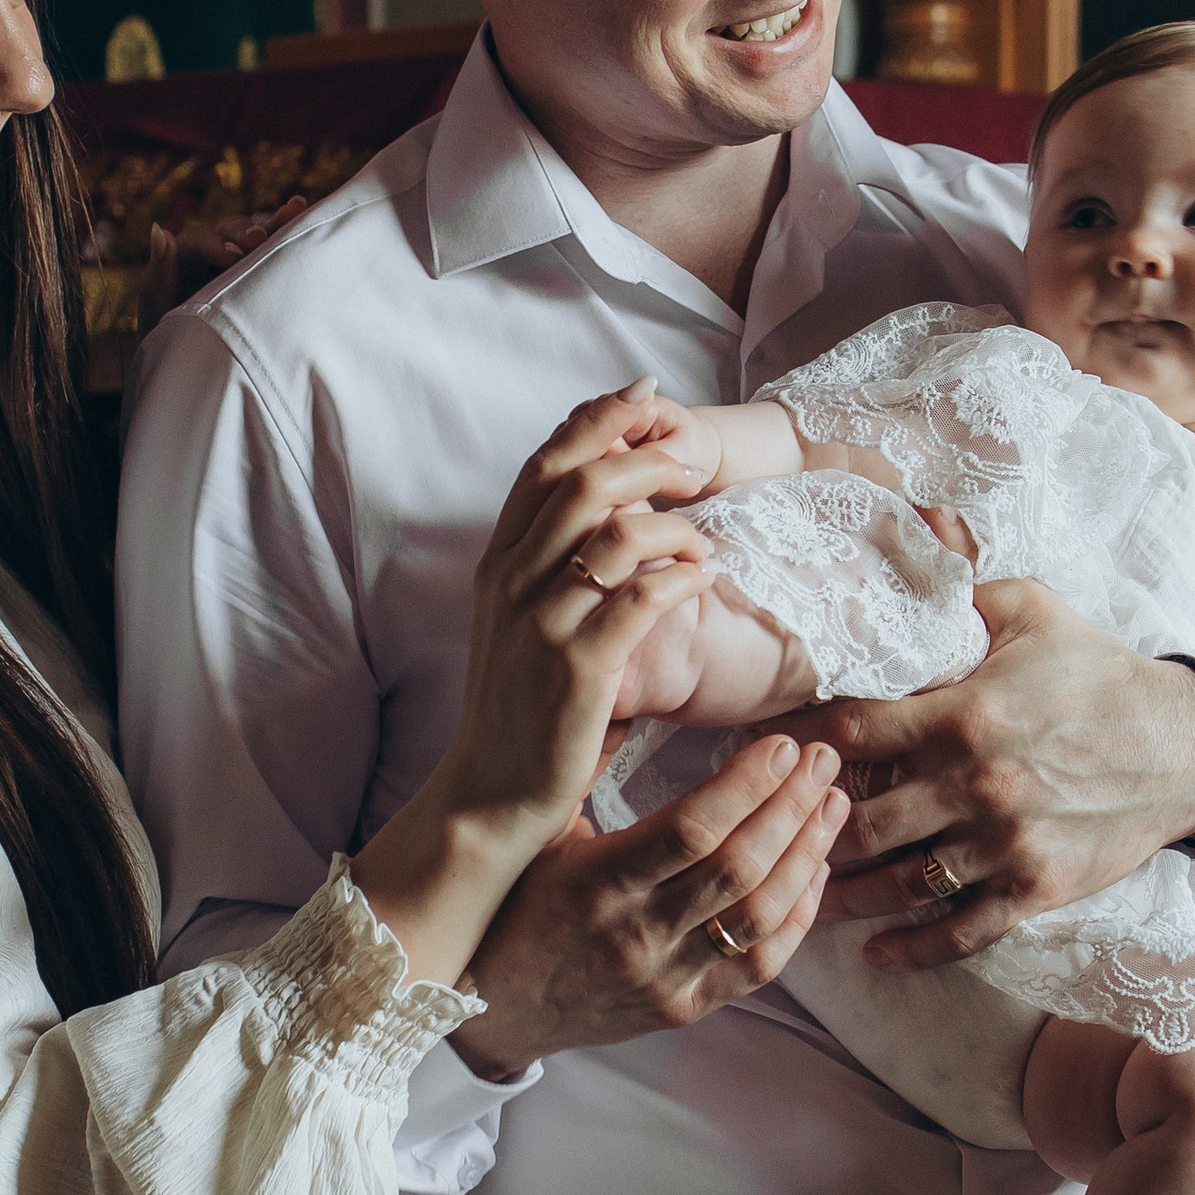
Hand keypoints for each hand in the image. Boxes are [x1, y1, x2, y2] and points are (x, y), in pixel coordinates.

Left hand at [137, 198, 312, 323]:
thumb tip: (160, 229)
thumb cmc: (171, 337)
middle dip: (244, 233)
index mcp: (184, 256)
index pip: (198, 241)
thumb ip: (160, 271)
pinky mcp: (261, 269)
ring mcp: (240, 258)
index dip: (214, 245)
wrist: (193, 365)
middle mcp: (213, 250)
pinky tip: (302, 209)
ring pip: (257, 234)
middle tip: (258, 239)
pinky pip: (275, 246)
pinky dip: (288, 229)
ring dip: (275, 222)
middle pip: (229, 231)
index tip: (231, 255)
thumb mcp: (159, 307)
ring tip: (295, 209)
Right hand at [348, 390, 713, 988]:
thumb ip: (549, 569)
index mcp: (498, 567)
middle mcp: (511, 585)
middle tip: (692, 463)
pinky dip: (679, 576)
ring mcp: (541, 625)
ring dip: (672, 522)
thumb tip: (604, 512)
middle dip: (644, 455)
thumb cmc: (521, 714)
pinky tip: (703, 580)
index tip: (646, 397)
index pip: (545, 466)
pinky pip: (639, 598)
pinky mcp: (578, 671)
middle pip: (581, 481)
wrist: (490, 798)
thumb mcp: (519, 628)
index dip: (596, 419)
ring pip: (612, 531)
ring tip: (705, 540)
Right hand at [450, 736, 847, 1076]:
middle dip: (791, 806)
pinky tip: (816, 871)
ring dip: (807, 855)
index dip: (746, 785)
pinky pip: (759, 967)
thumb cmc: (515, 905)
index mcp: (595, 882)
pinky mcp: (684, 1010)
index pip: (690, 830)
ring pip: (759, 916)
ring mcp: (664, 978)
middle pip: (737, 868)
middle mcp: (634, 935)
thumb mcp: (537, 835)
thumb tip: (621, 681)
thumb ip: (582, 770)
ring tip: (834, 804)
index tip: (782, 745)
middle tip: (824, 759)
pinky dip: (797, 917)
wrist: (495, 1010)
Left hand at [770, 579, 1194, 969]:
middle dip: (811, 828)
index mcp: (967, 712)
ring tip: (806, 889)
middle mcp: (979, 783)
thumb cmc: (1100, 673)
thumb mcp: (1033, 610)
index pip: (853, 733)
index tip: (760, 750)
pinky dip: (912, 948)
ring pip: (899, 884)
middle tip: (772, 831)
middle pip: (862, 820)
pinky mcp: (1036, 888)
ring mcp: (1007, 843)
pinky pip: (961, 930)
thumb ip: (958, 593)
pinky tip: (876, 952)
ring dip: (844, 895)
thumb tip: (896, 567)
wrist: (1187, 747)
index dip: (798, 744)